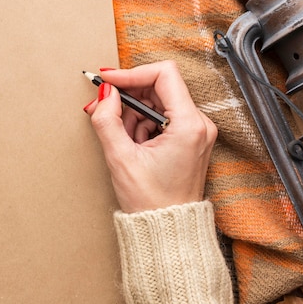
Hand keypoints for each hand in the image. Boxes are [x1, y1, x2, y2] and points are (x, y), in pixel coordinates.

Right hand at [83, 61, 216, 212]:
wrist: (167, 230)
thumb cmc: (151, 202)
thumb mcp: (120, 158)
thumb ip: (107, 119)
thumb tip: (104, 94)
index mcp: (189, 125)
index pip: (163, 74)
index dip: (131, 73)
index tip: (108, 80)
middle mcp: (199, 124)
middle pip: (159, 87)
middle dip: (128, 97)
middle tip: (103, 109)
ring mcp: (196, 131)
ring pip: (158, 102)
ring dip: (132, 114)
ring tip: (122, 140)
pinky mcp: (189, 139)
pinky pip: (161, 117)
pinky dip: (141, 124)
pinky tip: (132, 144)